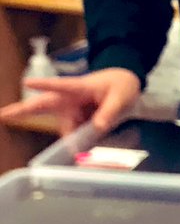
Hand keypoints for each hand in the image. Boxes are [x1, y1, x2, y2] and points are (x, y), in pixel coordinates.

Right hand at [0, 68, 140, 135]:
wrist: (124, 88)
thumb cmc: (120, 87)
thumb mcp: (121, 99)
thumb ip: (109, 113)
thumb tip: (97, 128)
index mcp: (79, 87)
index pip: (60, 86)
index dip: (44, 85)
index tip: (27, 83)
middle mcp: (69, 99)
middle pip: (42, 105)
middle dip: (21, 110)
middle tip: (1, 115)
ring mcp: (69, 111)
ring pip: (65, 128)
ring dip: (74, 136)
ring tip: (97, 126)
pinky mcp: (73, 121)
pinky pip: (74, 135)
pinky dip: (81, 140)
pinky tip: (93, 135)